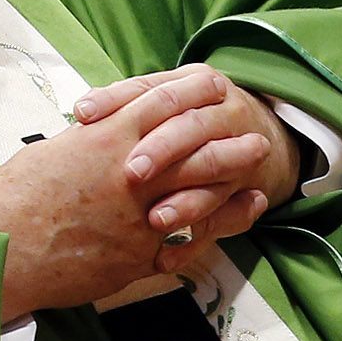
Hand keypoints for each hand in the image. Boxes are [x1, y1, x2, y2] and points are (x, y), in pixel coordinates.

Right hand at [0, 75, 277, 319]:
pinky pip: (189, 240)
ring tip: (256, 170)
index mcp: (104, 141)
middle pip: (195, 149)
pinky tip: (237, 217)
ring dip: (233, 180)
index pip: (159, 106)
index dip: (191, 93)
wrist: (1, 248)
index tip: (213, 85)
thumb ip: (87, 143)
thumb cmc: (14, 198)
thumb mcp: (50, 153)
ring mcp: (140, 217)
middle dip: (228, 140)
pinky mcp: (140, 255)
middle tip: (255, 134)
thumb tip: (105, 133)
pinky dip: (219, 226)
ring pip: (202, 193)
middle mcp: (130, 175)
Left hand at [73, 64, 300, 245]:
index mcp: (198, 82)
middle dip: (161, 149)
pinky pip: (227, 217)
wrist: (259, 135)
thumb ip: (128, 102)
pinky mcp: (248, 188)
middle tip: (131, 173)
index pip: (155, 88)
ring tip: (156, 220)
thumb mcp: (167, 99)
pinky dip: (197, 239)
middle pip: (191, 126)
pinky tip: (166, 257)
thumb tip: (82, 113)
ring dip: (186, 200)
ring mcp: (242, 149)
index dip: (116, 101)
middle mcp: (225, 111)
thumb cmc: (189, 118)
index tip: (84, 117)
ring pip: (215, 171)